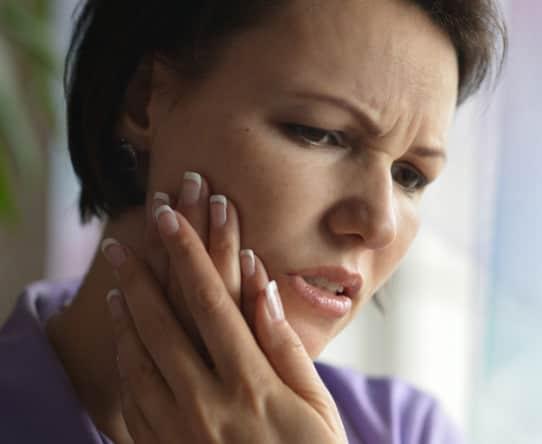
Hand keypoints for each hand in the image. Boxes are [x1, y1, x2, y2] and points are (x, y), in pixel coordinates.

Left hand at [102, 181, 346, 442]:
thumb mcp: (316, 404)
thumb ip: (285, 345)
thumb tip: (260, 283)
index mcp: (250, 384)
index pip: (210, 303)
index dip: (188, 254)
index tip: (171, 218)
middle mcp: (205, 404)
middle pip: (160, 323)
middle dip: (139, 275)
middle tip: (121, 241)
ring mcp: (177, 432)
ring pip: (137, 359)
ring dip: (125, 316)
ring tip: (117, 282)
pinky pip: (131, 400)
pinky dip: (125, 363)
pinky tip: (126, 343)